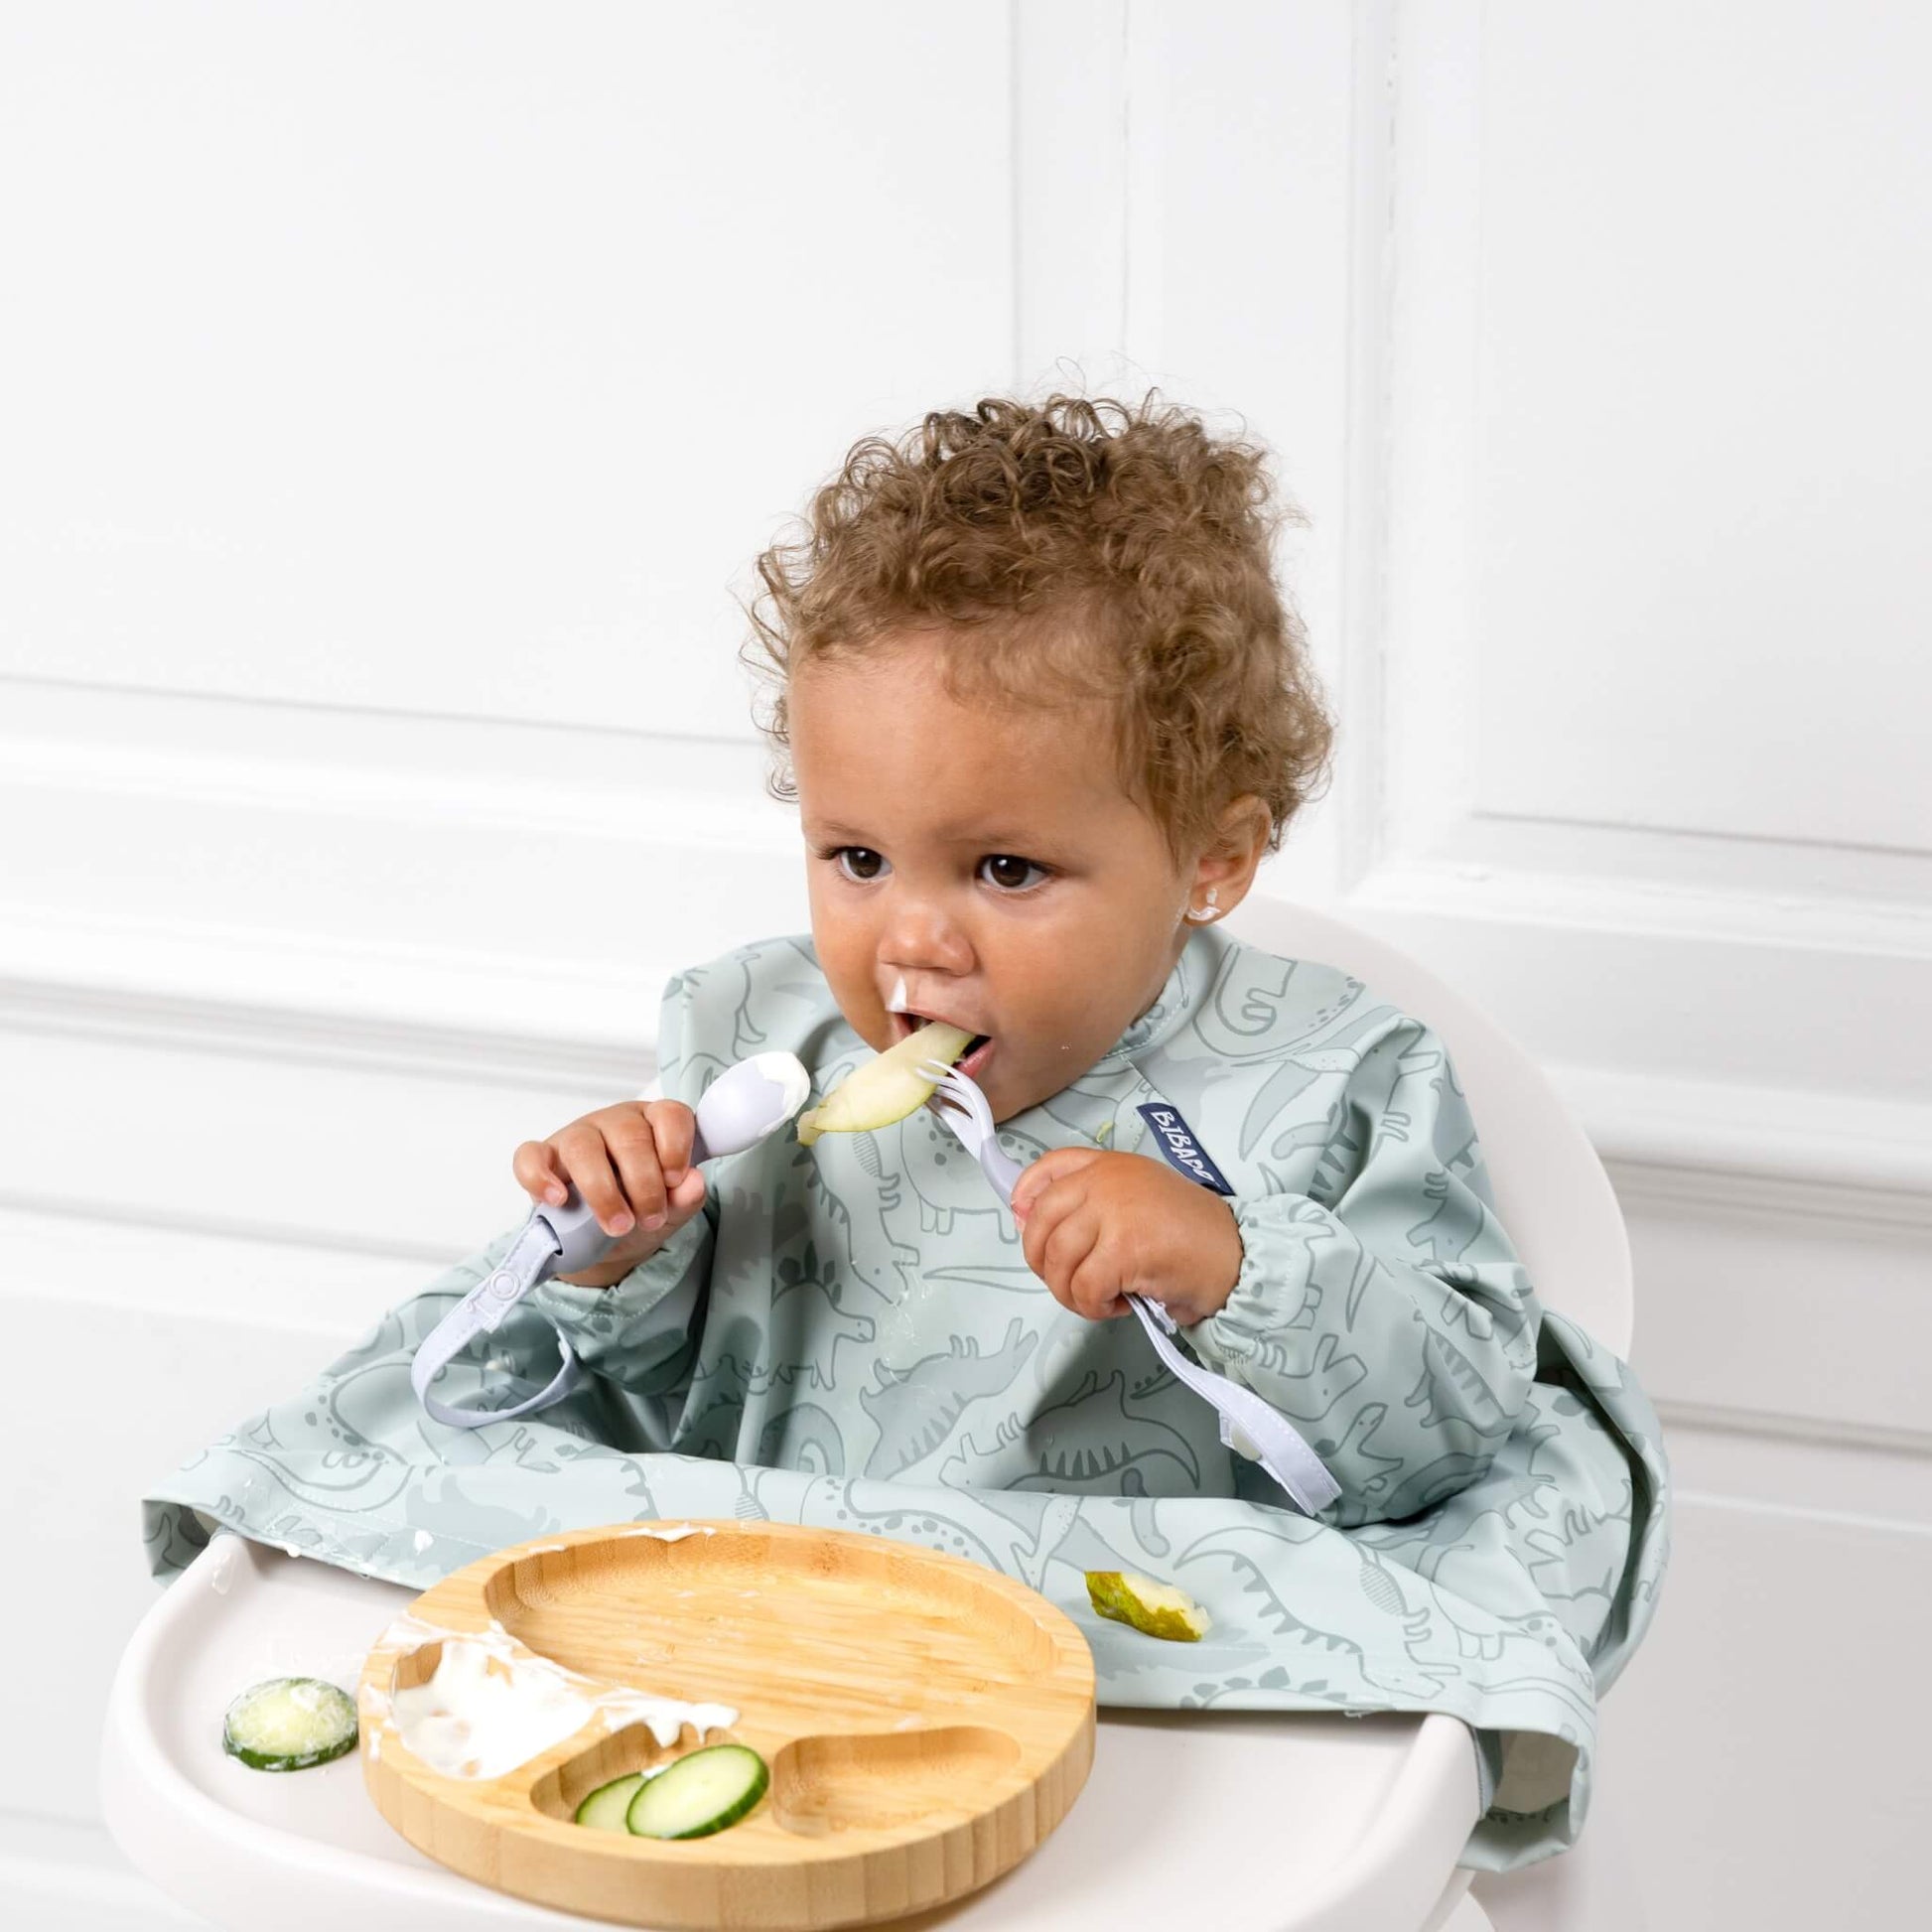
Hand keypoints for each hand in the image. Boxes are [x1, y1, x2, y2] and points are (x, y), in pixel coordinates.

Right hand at [511, 1100, 705, 1288]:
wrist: (604, 1239)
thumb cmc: (639, 1209)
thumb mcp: (671, 1210)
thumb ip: (686, 1197)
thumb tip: (694, 1183)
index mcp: (653, 1125)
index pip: (669, 1114)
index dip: (675, 1145)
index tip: (675, 1180)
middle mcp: (616, 1123)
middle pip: (629, 1136)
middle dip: (643, 1183)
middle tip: (650, 1219)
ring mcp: (576, 1136)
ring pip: (584, 1147)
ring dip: (602, 1191)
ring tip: (617, 1226)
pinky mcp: (544, 1157)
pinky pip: (531, 1157)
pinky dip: (540, 1178)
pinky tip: (558, 1200)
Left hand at [1009, 1149, 1242, 1327]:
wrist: (1238, 1257)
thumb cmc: (1189, 1236)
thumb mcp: (1136, 1203)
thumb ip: (1089, 1204)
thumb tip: (1025, 1218)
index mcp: (1109, 1165)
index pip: (1049, 1167)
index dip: (1025, 1196)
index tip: (1024, 1223)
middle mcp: (1108, 1180)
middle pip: (1040, 1221)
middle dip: (1042, 1262)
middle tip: (1070, 1283)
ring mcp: (1115, 1211)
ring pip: (1057, 1259)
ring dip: (1070, 1292)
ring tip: (1098, 1299)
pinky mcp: (1125, 1248)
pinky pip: (1084, 1287)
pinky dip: (1094, 1307)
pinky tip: (1119, 1304)